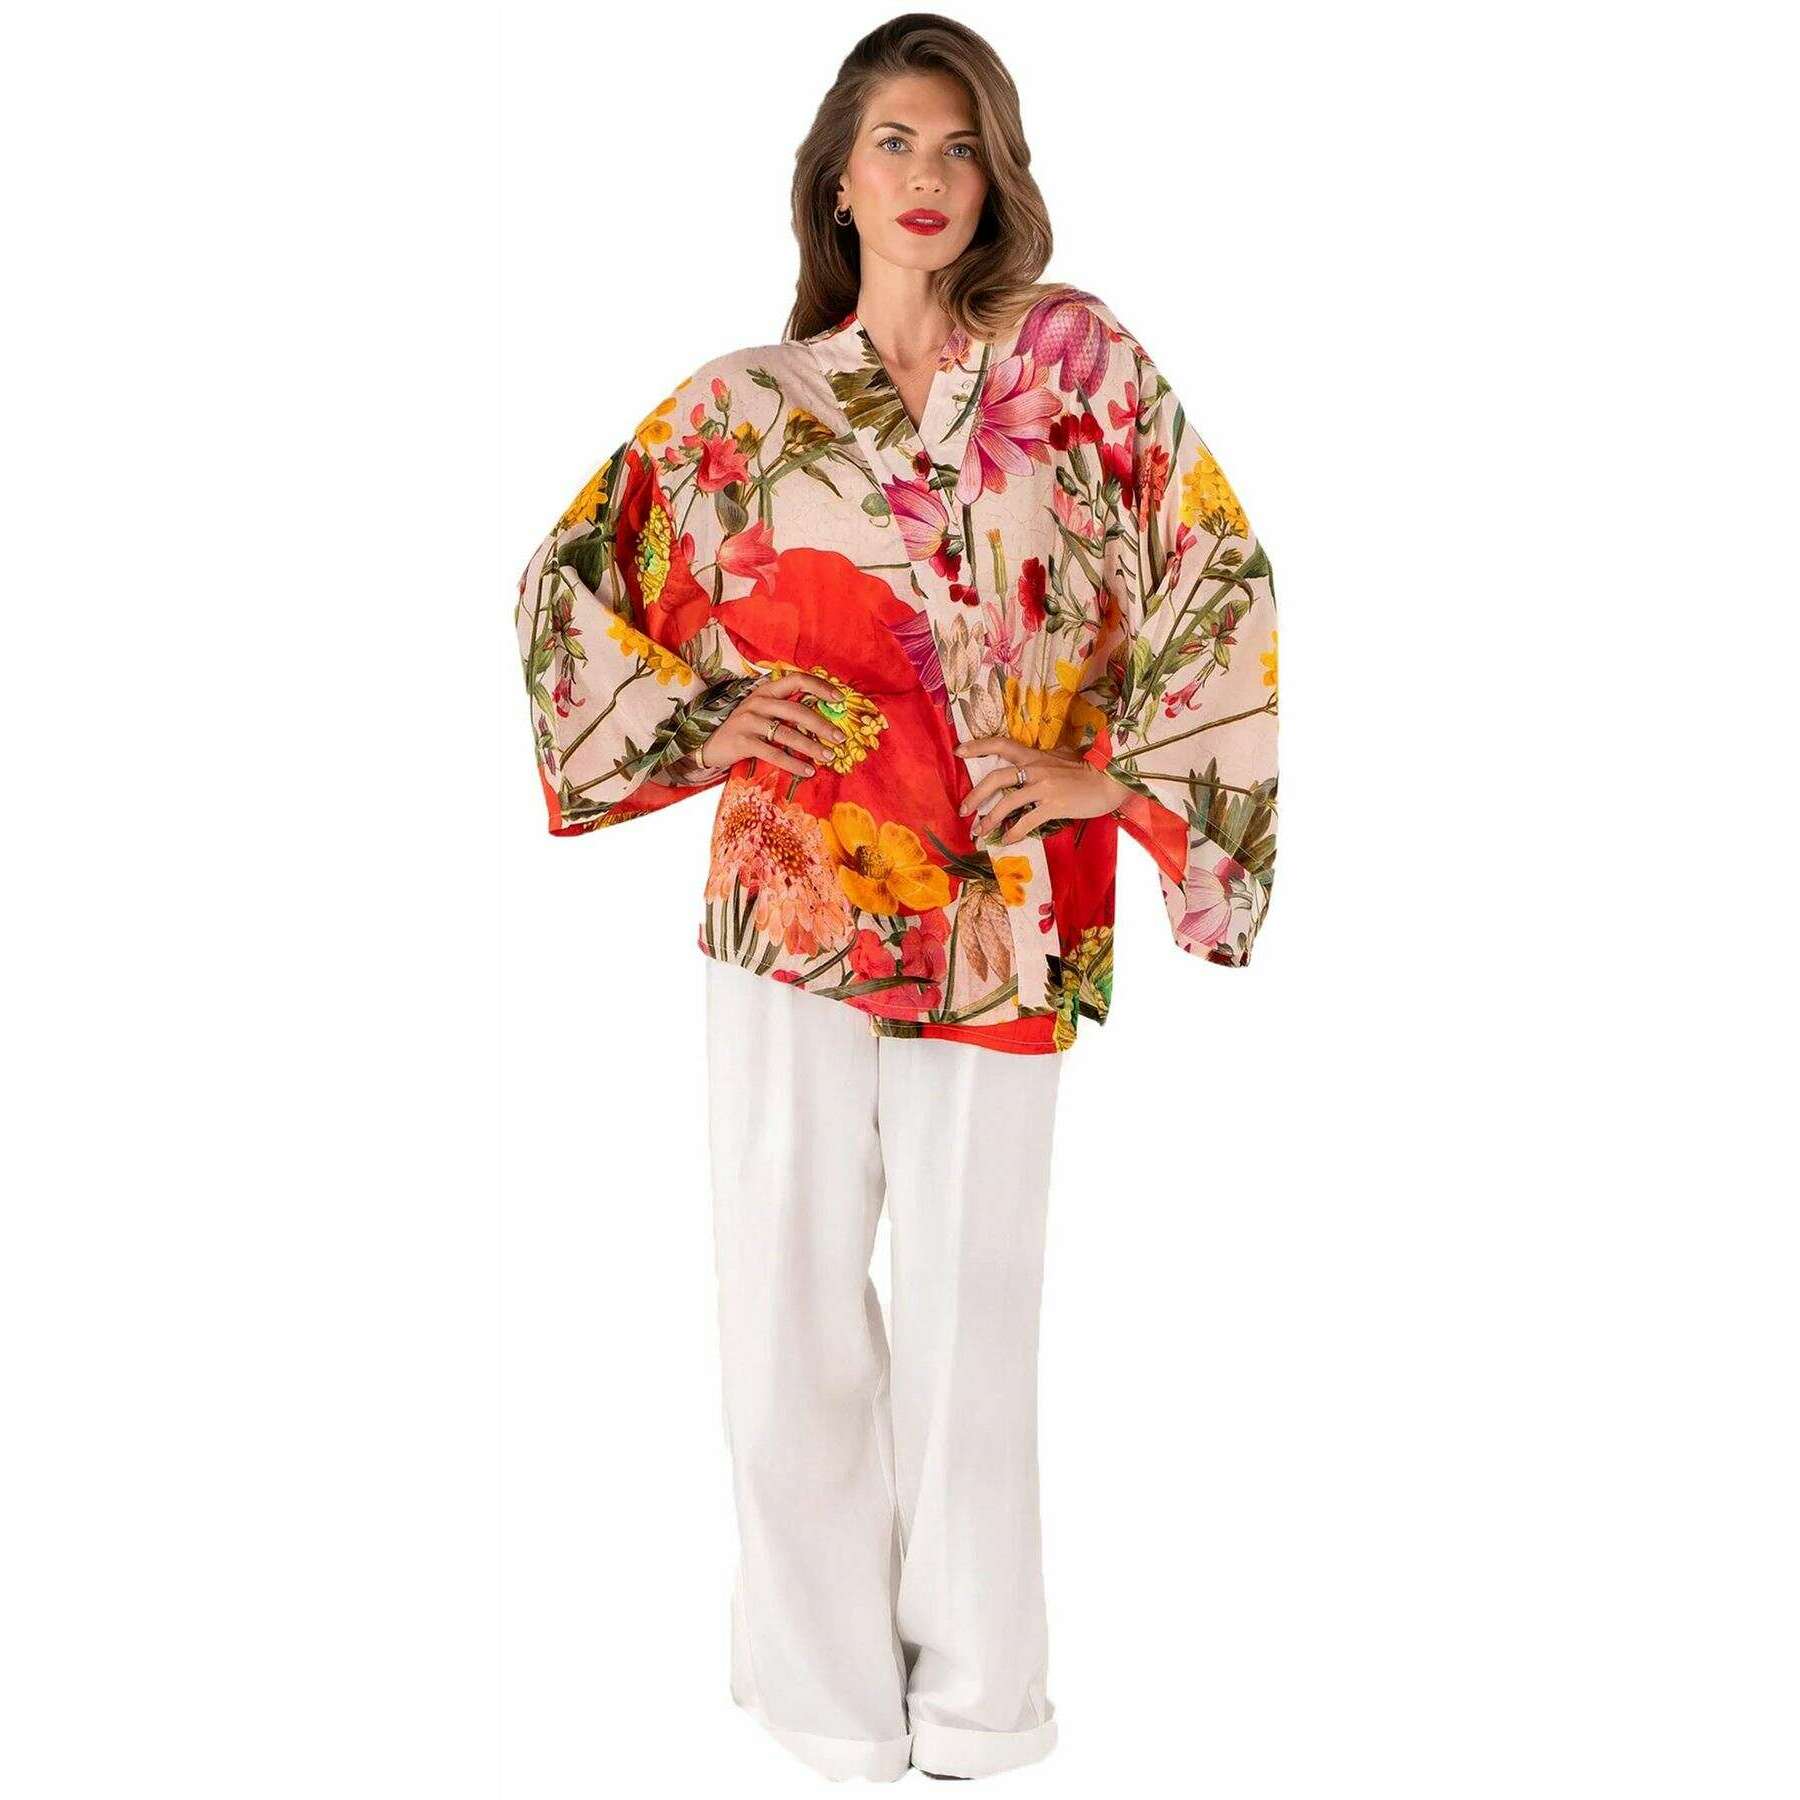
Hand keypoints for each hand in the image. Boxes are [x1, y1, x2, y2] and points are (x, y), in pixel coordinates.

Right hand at [698, 669, 846, 778]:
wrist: (709, 746)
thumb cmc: (744, 730)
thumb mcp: (762, 713)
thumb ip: (785, 710)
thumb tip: (823, 720)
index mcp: (766, 691)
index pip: (797, 680)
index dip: (820, 687)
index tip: (840, 698)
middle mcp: (757, 702)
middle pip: (797, 710)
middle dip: (822, 725)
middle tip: (840, 738)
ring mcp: (748, 721)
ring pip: (787, 734)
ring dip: (811, 747)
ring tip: (829, 757)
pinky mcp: (742, 741)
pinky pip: (773, 753)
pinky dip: (793, 764)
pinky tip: (807, 771)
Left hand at [954, 735, 1130, 844]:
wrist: (1111, 779)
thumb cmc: (1088, 770)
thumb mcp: (1063, 757)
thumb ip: (1045, 759)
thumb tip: (1033, 762)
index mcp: (1035, 755)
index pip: (1001, 744)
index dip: (978, 746)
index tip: (959, 751)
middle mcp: (1035, 768)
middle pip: (995, 778)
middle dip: (975, 796)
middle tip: (964, 812)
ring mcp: (1044, 787)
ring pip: (1007, 803)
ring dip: (990, 820)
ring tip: (980, 832)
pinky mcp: (1054, 805)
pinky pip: (1027, 821)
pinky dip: (1014, 833)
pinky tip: (1007, 841)